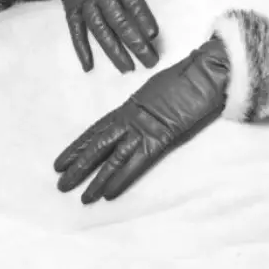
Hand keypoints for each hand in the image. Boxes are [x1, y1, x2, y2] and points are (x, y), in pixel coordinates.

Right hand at [29, 0, 176, 72]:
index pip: (131, 0)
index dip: (142, 17)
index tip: (153, 35)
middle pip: (118, 20)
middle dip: (135, 42)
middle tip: (150, 60)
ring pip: (99, 29)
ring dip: (114, 51)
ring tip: (128, 68)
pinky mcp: (68, 5)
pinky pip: (75, 30)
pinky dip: (81, 48)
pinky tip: (89, 66)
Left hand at [54, 36, 229, 203]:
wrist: (207, 72)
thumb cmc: (191, 75)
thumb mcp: (161, 88)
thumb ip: (148, 103)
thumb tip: (145, 112)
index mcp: (131, 105)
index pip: (98, 129)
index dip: (78, 146)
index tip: (60, 161)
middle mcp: (131, 117)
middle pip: (98, 145)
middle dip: (79, 165)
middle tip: (61, 184)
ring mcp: (144, 128)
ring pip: (112, 157)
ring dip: (95, 178)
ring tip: (80, 197)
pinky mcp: (160, 139)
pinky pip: (136, 163)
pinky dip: (121, 179)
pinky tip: (108, 194)